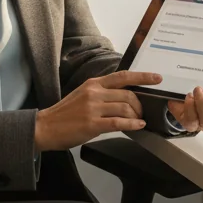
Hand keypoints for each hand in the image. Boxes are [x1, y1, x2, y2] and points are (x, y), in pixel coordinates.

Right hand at [34, 70, 160, 151]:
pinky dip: (132, 125)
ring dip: (136, 116)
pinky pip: (119, 122)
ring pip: (125, 108)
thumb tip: (124, 96)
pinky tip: (138, 126)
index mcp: (93, 83)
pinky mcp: (92, 124)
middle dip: (140, 104)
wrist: (46, 127)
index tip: (156, 78)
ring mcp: (93, 108)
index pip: (123, 76)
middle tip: (142, 112)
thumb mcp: (83, 94)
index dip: (142, 76)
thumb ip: (102, 92)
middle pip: (128, 94)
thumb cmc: (65, 113)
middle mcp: (94, 92)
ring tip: (137, 121)